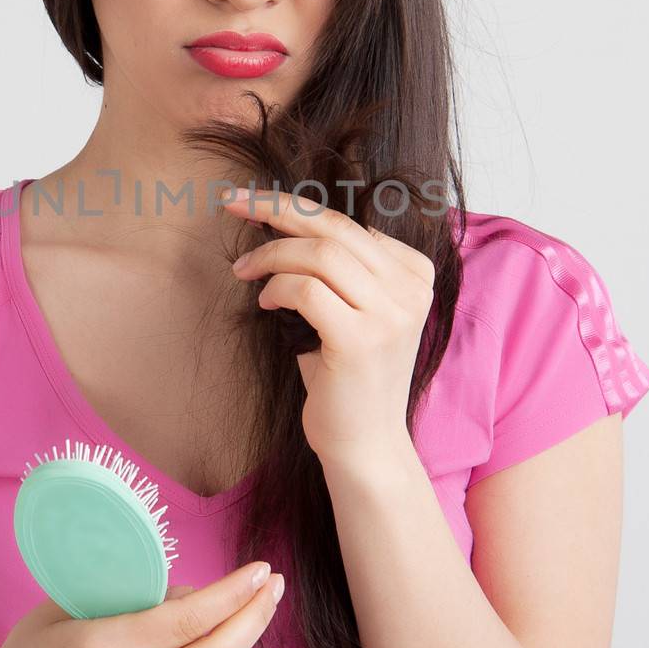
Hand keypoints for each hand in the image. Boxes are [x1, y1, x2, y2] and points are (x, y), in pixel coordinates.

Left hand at [223, 186, 434, 465]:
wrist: (364, 443)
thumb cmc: (347, 376)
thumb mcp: (352, 310)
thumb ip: (337, 268)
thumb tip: (282, 220)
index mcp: (415, 274)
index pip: (349, 223)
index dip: (296, 209)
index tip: (254, 205)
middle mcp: (411, 289)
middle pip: (334, 227)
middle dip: (276, 208)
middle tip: (233, 204)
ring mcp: (391, 314)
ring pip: (319, 253)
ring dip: (270, 255)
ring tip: (243, 270)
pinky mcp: (361, 340)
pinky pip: (305, 289)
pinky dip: (275, 288)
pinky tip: (264, 304)